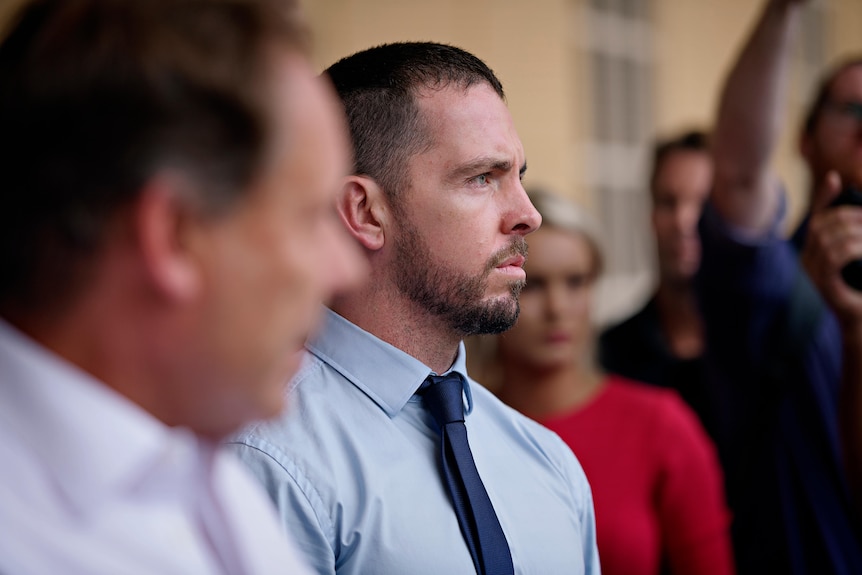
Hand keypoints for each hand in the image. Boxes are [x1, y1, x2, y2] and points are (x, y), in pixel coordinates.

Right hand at [801, 172, 861, 331]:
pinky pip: (834, 256)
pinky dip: (852, 248)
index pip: (816, 217)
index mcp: (815, 251)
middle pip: (822, 224)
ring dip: (855, 233)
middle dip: (849, 215)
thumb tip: (860, 214)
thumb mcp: (860, 256)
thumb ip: (856, 237)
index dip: (824, 197)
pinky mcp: (824, 285)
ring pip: (829, 238)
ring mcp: (813, 273)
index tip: (835, 179)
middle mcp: (808, 260)